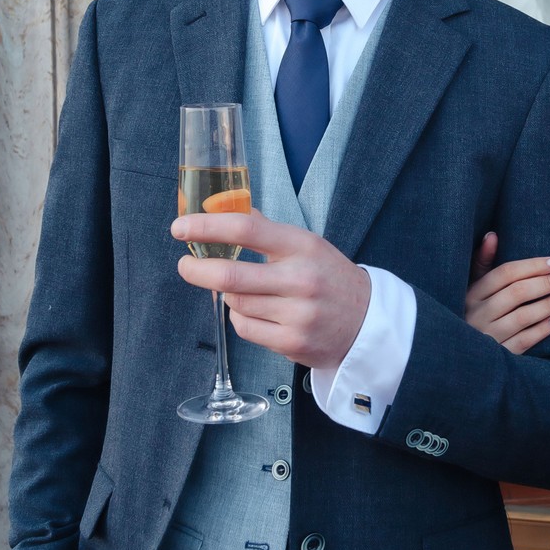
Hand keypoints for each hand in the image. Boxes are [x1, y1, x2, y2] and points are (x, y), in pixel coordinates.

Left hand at [172, 211, 371, 370]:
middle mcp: (301, 279)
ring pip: (236, 304)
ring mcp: (298, 314)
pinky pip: (245, 329)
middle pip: (231, 275)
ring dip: (227, 296)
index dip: (207, 227)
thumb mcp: (306, 244)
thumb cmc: (329, 277)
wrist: (368, 321)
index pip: (247, 229)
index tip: (181, 227)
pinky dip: (241, 318)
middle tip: (185, 265)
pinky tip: (256, 312)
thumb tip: (220, 207)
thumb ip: (265, 229)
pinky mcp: (293, 342)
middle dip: (198, 270)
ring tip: (240, 291)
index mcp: (302, 245)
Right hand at [464, 231, 549, 353]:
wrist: (460, 355)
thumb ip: (482, 262)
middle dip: (545, 283)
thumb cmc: (470, 313)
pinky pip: (523, 341)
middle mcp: (477, 314)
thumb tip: (492, 235)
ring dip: (548, 305)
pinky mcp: (497, 356)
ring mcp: (486, 336)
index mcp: (471, 294)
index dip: (533, 266)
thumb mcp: (470, 287)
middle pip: (517, 293)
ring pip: (522, 317)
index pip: (505, 273)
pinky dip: (542, 330)